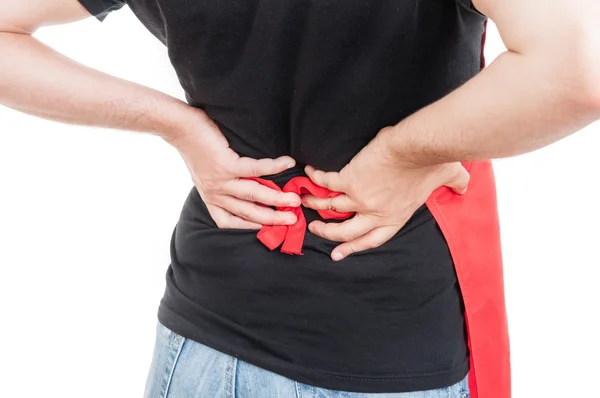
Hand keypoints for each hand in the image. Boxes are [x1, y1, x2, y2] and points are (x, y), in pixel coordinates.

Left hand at [169, 108, 300, 228]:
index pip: (229, 221)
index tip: (268, 228)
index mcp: (211, 198)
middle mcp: (215, 194)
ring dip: (277, 199)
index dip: (249, 227)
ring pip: (254, 194)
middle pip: (248, 212)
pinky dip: (274, 167)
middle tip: (292, 219)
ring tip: (295, 200)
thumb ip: (225, 184)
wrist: (181, 128)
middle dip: (272, 218)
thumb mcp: (207, 174)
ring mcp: (220, 181)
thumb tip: (253, 186)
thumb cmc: (197, 147)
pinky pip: (255, 169)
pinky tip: (287, 163)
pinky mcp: (225, 165)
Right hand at [302, 126, 469, 260]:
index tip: (338, 254)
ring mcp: (361, 198)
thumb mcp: (448, 178)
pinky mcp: (351, 179)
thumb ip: (455, 186)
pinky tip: (309, 173)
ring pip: (331, 207)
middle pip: (346, 231)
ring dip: (316, 205)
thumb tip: (464, 188)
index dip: (353, 248)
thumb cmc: (435, 162)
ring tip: (304, 201)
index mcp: (396, 216)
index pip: (372, 239)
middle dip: (328, 232)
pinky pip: (327, 182)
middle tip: (315, 228)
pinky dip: (316, 178)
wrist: (419, 147)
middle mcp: (376, 212)